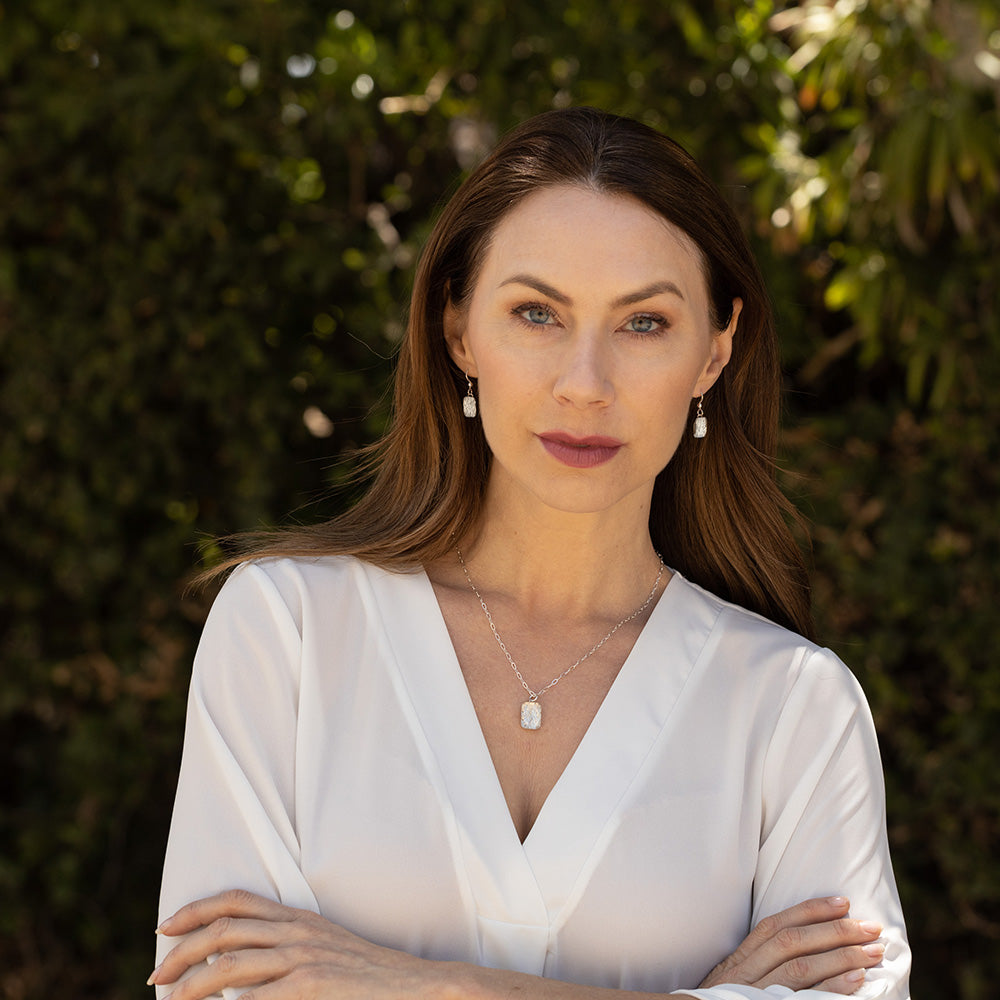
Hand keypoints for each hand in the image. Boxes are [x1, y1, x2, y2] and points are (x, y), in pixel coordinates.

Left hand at [149, 890, 440, 998]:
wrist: (413, 986)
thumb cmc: (367, 975)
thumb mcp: (325, 948)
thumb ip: (286, 947)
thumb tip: (240, 965)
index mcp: (297, 917)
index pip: (236, 901)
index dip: (195, 910)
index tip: (166, 926)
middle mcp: (295, 932)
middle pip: (222, 932)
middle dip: (181, 953)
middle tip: (157, 975)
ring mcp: (301, 959)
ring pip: (226, 966)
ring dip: (189, 987)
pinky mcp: (309, 987)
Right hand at [698, 896, 884, 993]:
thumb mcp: (732, 982)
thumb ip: (757, 964)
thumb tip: (799, 945)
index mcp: (739, 960)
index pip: (776, 925)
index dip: (810, 911)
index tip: (843, 902)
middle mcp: (746, 973)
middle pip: (793, 943)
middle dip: (835, 931)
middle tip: (871, 928)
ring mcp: (757, 993)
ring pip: (800, 969)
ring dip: (841, 957)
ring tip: (873, 952)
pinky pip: (802, 998)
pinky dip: (832, 988)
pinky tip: (856, 980)